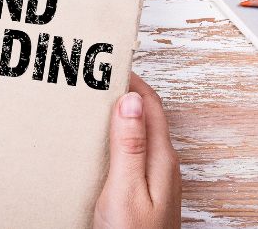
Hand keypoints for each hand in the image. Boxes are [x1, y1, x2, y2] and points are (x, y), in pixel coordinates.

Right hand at [94, 73, 181, 228]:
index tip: (108, 62)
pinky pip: (132, 154)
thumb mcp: (125, 190)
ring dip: (119, 116)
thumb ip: (130, 146)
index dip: (131, 80)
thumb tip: (131, 99)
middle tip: (95, 78)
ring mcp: (155, 181)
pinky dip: (115, 139)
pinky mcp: (144, 194)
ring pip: (139, 135)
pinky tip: (99, 145)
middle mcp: (163, 166)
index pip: (150, 105)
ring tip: (93, 105)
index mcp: (162, 159)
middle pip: (146, 117)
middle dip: (124, 93)